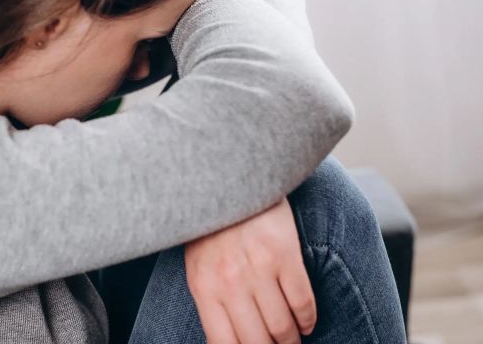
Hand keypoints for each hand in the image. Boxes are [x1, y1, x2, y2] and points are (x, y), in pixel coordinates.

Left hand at [184, 198, 315, 343]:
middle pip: (257, 342)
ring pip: (283, 328)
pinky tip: (305, 320)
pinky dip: (308, 319)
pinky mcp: (284, 255)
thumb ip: (212, 302)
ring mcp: (257, 269)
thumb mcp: (199, 266)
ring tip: (293, 338)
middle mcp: (229, 283)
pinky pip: (303, 303)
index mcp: (204, 288)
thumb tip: (228, 341)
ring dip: (291, 340)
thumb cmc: (212, 228)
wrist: (227, 179)